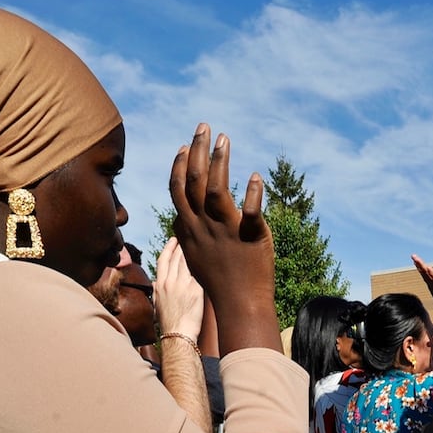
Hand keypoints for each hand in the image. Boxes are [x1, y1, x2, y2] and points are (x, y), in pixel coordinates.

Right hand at [154, 237, 205, 339]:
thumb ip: (157, 291)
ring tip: (200, 246)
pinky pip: (199, 273)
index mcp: (160, 285)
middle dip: (182, 246)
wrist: (178, 334)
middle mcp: (170, 282)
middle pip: (177, 257)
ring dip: (192, 253)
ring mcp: (183, 285)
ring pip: (188, 262)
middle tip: (189, 239)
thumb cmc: (169, 323)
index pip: (163, 260)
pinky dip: (202, 265)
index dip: (169, 248)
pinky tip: (208, 259)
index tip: (174, 240)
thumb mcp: (157, 305)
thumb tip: (155, 282)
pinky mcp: (196, 290)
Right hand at [169, 126, 277, 352]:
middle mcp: (204, 226)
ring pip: (216, 189)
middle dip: (196, 149)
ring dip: (220, 161)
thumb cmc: (219, 282)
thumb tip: (176, 221)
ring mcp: (226, 231)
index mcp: (189, 229)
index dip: (178, 165)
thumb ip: (184, 236)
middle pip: (193, 180)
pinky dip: (254, 193)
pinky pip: (251, 212)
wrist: (239, 305)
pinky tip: (257, 177)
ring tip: (225, 139)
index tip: (183, 145)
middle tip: (204, 126)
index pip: (177, 190)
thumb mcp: (193, 257)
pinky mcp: (251, 238)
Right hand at [411, 255, 432, 308]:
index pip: (425, 275)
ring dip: (422, 266)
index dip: (420, 268)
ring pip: (427, 274)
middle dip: (418, 264)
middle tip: (413, 256)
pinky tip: (428, 267)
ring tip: (417, 259)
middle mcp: (432, 285)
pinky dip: (432, 273)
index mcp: (432, 287)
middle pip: (424, 273)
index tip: (416, 262)